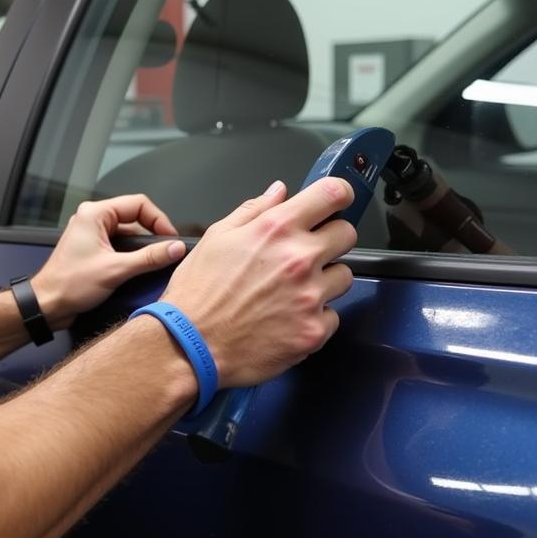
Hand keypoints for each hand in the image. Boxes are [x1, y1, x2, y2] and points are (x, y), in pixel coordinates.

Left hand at [32, 194, 186, 327]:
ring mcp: (92, 234)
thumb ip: (149, 258)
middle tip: (167, 251)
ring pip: (128, 233)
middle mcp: (92, 219)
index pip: (138, 204)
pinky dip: (132, 255)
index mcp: (95, 214)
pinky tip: (140, 268)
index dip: (159, 220)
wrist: (47, 305)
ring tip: (155, 262)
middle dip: (152, 234)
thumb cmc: (70, 284)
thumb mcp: (116, 270)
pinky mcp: (93, 249)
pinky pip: (120, 245)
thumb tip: (176, 248)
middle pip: (134, 217)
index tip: (171, 239)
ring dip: (142, 247)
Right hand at [158, 178, 356, 388]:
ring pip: (343, 276)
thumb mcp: (216, 238)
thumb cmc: (197, 292)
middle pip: (347, 234)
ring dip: (324, 281)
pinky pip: (332, 316)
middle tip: (304, 255)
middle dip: (330, 240)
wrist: (188, 345)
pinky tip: (286, 319)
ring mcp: (310, 297)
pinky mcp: (314, 331)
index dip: (338, 195)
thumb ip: (253, 211)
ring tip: (290, 292)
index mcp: (276, 230)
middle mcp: (299, 259)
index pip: (333, 194)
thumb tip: (280, 192)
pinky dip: (314, 317)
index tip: (335, 202)